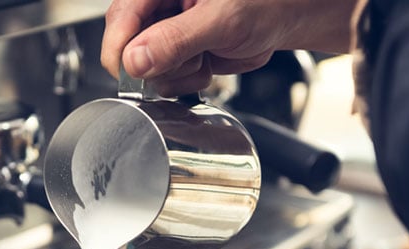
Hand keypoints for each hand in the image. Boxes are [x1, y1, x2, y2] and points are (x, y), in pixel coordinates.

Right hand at [101, 0, 357, 95]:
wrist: (288, 16)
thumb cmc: (265, 1)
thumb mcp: (222, 20)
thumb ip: (176, 40)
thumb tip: (135, 60)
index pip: (120, 19)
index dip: (121, 50)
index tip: (134, 71)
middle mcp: (157, 7)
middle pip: (128, 48)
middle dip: (158, 64)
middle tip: (192, 57)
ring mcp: (165, 32)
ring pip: (146, 70)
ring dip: (176, 75)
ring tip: (205, 57)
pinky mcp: (176, 53)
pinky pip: (165, 80)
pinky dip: (185, 82)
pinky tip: (206, 65)